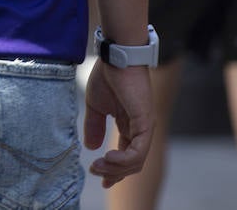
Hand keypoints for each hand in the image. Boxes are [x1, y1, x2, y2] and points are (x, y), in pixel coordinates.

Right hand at [83, 60, 153, 187]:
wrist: (116, 57)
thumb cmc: (108, 77)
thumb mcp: (96, 106)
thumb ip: (94, 126)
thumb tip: (91, 147)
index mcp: (130, 126)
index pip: (127, 156)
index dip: (114, 170)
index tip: (99, 178)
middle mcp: (141, 130)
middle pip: (132, 163)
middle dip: (114, 173)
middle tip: (96, 173)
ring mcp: (145, 127)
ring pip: (135, 161)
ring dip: (116, 168)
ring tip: (98, 165)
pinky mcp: (145, 123)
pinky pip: (138, 151)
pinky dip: (124, 159)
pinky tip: (108, 157)